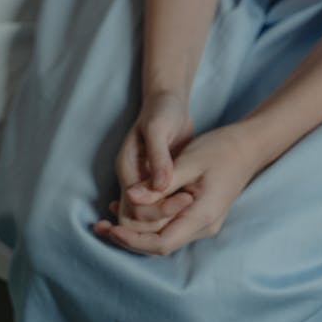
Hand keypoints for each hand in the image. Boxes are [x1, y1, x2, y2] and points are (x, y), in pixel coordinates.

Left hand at [94, 124, 258, 255]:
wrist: (248, 146)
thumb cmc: (220, 149)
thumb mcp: (189, 161)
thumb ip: (160, 182)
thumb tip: (130, 196)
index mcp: (202, 216)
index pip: (161, 243)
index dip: (133, 240)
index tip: (110, 230)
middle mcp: (203, 227)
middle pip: (159, 244)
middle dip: (128, 238)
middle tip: (100, 226)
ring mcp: (203, 223)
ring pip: (163, 236)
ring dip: (137, 229)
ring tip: (108, 217)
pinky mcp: (200, 215)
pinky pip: (170, 225)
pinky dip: (149, 220)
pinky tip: (131, 206)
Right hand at [95, 90, 196, 238]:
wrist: (169, 102)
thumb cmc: (162, 110)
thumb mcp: (158, 128)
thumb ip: (158, 157)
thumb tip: (161, 186)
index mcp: (127, 168)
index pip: (134, 207)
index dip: (159, 209)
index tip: (186, 199)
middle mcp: (132, 180)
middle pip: (138, 219)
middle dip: (162, 220)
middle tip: (191, 207)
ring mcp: (143, 183)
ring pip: (148, 219)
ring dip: (168, 219)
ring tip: (194, 209)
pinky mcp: (158, 183)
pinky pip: (161, 207)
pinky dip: (173, 212)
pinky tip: (192, 208)